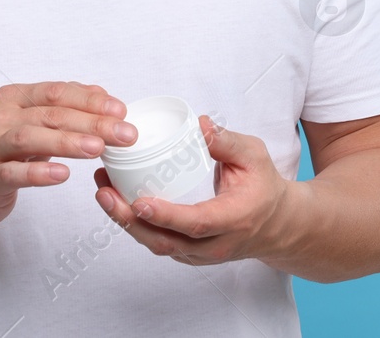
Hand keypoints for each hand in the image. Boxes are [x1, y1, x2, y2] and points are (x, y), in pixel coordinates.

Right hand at [0, 81, 136, 227]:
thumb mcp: (27, 122)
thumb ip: (61, 108)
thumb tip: (103, 95)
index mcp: (13, 98)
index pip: (56, 92)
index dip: (90, 99)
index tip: (120, 111)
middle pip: (50, 114)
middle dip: (91, 122)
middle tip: (124, 133)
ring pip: (30, 138)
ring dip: (66, 142)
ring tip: (97, 148)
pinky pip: (14, 173)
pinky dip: (39, 173)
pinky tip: (62, 175)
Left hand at [93, 115, 300, 266]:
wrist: (277, 225)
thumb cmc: (264, 186)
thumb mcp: (254, 156)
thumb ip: (227, 141)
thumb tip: (200, 124)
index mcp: (233, 219)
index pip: (195, 223)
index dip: (165, 215)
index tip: (139, 201)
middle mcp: (214, 244)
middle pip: (166, 241)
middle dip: (130, 220)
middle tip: (105, 193)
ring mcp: (199, 254)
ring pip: (157, 245)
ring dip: (126, 222)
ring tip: (103, 192)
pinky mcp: (189, 254)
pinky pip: (158, 243)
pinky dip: (135, 225)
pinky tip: (116, 201)